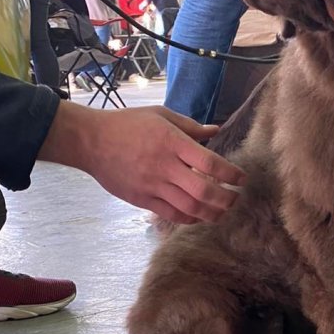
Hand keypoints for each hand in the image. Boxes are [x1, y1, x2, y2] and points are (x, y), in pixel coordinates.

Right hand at [38, 102, 245, 223]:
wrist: (91, 141)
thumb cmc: (127, 123)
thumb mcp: (160, 115)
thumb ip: (190, 126)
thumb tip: (216, 131)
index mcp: (171, 142)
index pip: (210, 163)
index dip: (231, 174)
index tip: (242, 178)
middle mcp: (164, 167)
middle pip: (203, 191)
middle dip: (226, 199)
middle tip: (236, 198)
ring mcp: (152, 186)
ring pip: (189, 208)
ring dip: (211, 213)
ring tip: (223, 211)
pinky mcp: (141, 199)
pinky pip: (170, 215)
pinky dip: (189, 218)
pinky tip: (199, 216)